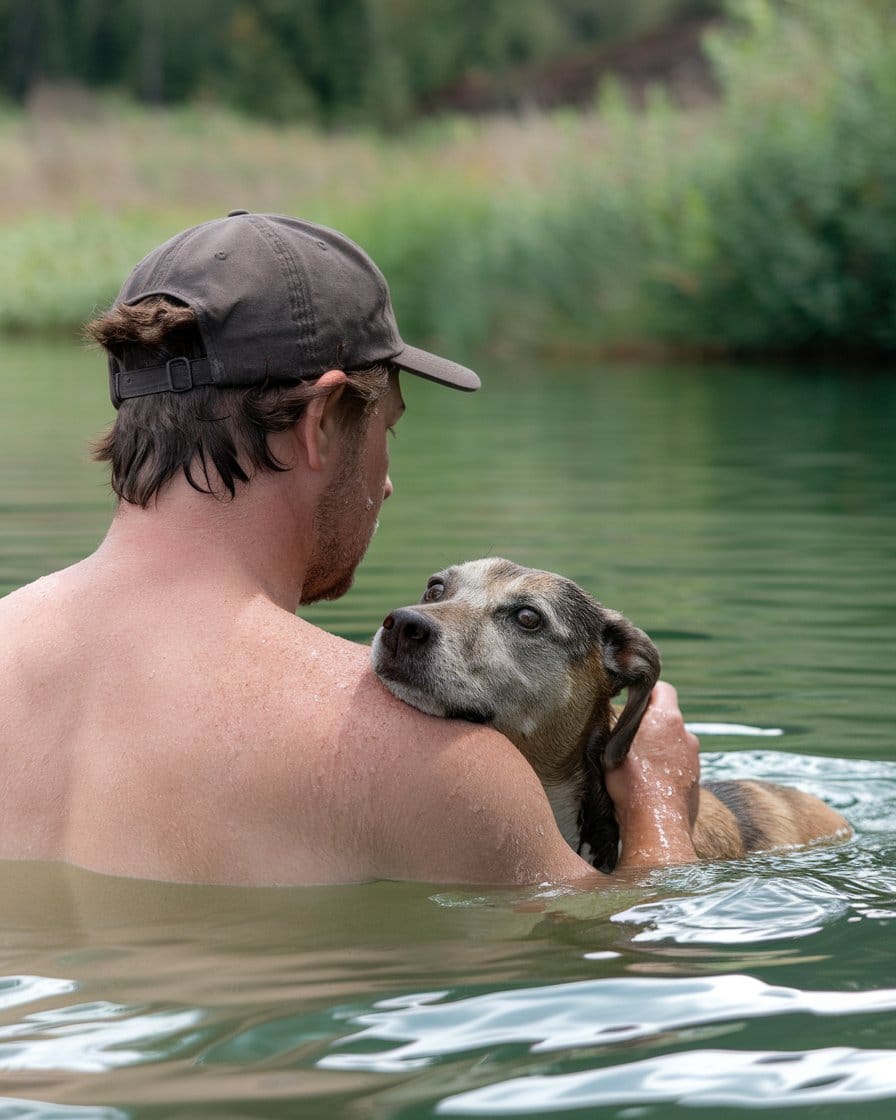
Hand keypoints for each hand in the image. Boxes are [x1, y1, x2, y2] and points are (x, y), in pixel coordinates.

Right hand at [605, 682, 699, 866]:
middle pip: (668, 719)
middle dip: (652, 725)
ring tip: (640, 767)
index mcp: (667, 719)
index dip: (648, 691)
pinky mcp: (696, 780)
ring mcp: (694, 759)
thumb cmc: (631, 782)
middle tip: (630, 738)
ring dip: (660, 749)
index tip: (633, 700)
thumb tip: (612, 711)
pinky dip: (667, 770)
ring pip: (674, 744)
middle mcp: (686, 735)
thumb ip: (617, 723)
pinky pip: (680, 766)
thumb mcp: (611, 746)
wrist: (656, 824)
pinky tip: (651, 784)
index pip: (663, 689)